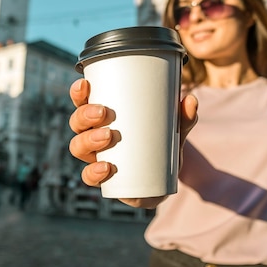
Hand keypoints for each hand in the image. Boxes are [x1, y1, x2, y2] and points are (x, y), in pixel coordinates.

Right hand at [68, 78, 197, 208]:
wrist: (163, 183)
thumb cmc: (160, 146)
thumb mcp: (173, 129)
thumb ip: (183, 117)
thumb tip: (190, 100)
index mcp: (102, 118)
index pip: (82, 101)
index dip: (78, 92)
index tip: (85, 84)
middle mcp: (93, 136)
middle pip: (76, 123)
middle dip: (84, 115)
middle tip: (103, 112)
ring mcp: (95, 158)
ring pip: (78, 147)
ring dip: (88, 140)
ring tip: (107, 136)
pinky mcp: (102, 180)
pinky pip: (88, 176)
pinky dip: (93, 172)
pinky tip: (106, 167)